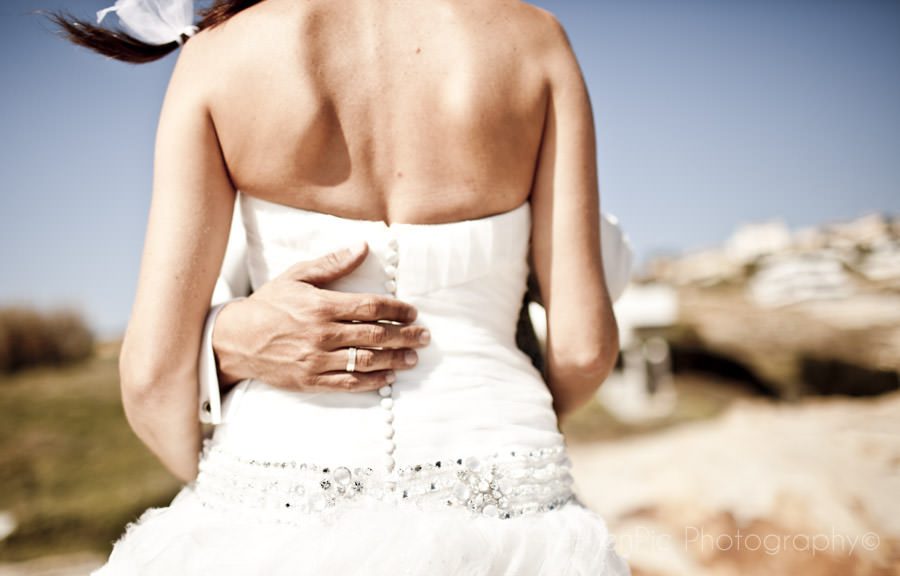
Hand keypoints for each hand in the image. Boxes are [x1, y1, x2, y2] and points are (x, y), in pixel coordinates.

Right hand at [211, 241, 429, 392]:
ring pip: (366, 361)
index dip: (396, 310)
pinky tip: (387, 378)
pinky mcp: (311, 381)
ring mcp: (316, 360)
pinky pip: (348, 383)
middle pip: (375, 335)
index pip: (370, 307)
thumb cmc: (268, 304)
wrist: (235, 340)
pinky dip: (371, 381)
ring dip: (394, 360)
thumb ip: (332, 264)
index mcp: (321, 306)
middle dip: (404, 335)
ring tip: (412, 358)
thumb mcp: (296, 276)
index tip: (411, 312)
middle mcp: (322, 334)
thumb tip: (363, 247)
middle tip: (424, 336)